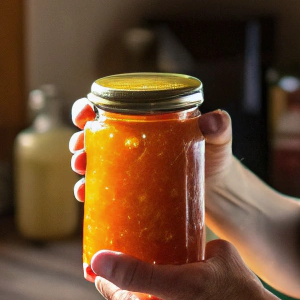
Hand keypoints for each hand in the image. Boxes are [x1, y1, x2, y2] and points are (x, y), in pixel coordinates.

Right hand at [69, 101, 235, 202]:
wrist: (220, 193)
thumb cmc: (217, 156)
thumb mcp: (219, 137)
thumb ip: (220, 126)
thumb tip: (212, 121)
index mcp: (147, 117)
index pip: (111, 104)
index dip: (89, 106)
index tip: (85, 113)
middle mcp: (133, 138)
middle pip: (95, 133)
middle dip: (79, 139)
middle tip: (79, 151)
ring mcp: (130, 165)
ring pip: (94, 160)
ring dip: (81, 163)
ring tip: (81, 171)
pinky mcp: (131, 189)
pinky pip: (103, 188)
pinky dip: (89, 190)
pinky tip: (84, 195)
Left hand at [89, 239, 281, 299]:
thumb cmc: (237, 291)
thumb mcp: (201, 265)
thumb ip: (162, 255)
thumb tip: (128, 246)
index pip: (113, 288)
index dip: (101, 269)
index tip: (92, 250)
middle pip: (124, 297)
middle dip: (116, 276)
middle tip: (110, 247)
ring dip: (134, 286)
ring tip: (133, 257)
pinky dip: (153, 293)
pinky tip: (161, 272)